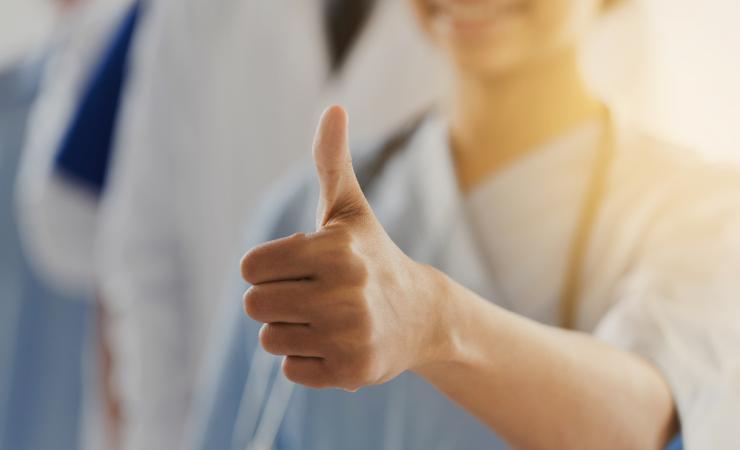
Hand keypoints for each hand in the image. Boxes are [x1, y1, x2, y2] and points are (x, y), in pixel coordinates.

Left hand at [241, 106, 450, 390]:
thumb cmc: (373, 256)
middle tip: (311, 295)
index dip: (269, 267)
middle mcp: (344, 293)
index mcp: (336, 250)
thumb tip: (334, 107)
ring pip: (270, 340)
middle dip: (276, 299)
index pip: (251, 267)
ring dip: (291, 330)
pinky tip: (338, 343)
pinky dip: (307, 359)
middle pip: (254, 306)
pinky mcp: (351, 372)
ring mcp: (349, 336)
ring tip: (328, 319)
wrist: (424, 315)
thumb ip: (331, 161)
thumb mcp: (350, 209)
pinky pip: (290, 370)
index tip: (300, 266)